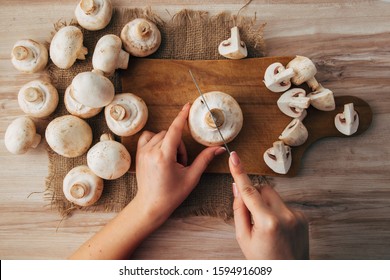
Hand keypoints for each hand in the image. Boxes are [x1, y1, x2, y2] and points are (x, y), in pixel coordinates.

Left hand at [135, 103, 225, 224]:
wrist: (150, 205)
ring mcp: (142, 152)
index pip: (174, 130)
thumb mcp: (191, 177)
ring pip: (161, 135)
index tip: (188, 105)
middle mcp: (151, 152)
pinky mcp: (138, 153)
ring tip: (171, 162)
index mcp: (164, 157)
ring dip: (169, 144)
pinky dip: (157, 140)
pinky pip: (148, 136)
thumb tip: (219, 148)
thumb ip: (205, 159)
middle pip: (170, 134)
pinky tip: (161, 152)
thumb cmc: (171, 194)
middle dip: (179, 145)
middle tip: (181, 163)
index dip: (182, 116)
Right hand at [229, 151, 308, 259]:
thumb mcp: (243, 238)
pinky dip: (277, 211)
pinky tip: (277, 229)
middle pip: (263, 189)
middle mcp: (285, 216)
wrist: (289, 273)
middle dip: (254, 195)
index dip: (239, 173)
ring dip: (266, 204)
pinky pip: (284, 204)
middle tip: (251, 215)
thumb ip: (239, 210)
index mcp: (267, 223)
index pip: (249, 191)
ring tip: (266, 226)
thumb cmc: (263, 260)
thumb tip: (236, 188)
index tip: (234, 157)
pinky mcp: (303, 217)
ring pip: (274, 196)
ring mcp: (297, 216)